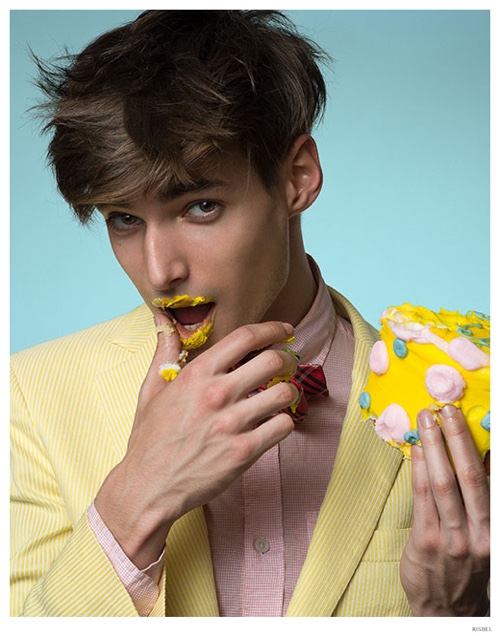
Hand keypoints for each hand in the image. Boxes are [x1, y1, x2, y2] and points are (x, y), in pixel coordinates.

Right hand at [95, 314, 298, 567]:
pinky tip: (274, 424)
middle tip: (289, 364)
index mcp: (196, 374)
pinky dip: (284, 423)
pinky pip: (283, 426)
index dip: (272, 329)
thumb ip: (164, 352)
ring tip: (283, 396)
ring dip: (289, 392)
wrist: (147, 487)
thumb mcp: (151, 390)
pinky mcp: (243, 452)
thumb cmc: (150, 438)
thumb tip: (162, 319)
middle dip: (288, 359)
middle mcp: (216, 394)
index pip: (244, 336)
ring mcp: (231, 424)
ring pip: (284, 393)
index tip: (285, 330)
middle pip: (272, 360)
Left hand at [400, 405, 489, 615]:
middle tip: (446, 409)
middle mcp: (480, 533)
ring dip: (434, 446)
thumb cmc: (466, 566)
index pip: (491, 480)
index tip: (470, 417)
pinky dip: (420, 470)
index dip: (481, 447)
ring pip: (443, 484)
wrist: (448, 611)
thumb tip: (477, 455)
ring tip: (426, 420)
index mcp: (494, 528)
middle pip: (468, 476)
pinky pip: (422, 499)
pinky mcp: (426, 543)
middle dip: (457, 438)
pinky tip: (417, 449)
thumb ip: (478, 499)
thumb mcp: (483, 535)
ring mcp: (453, 540)